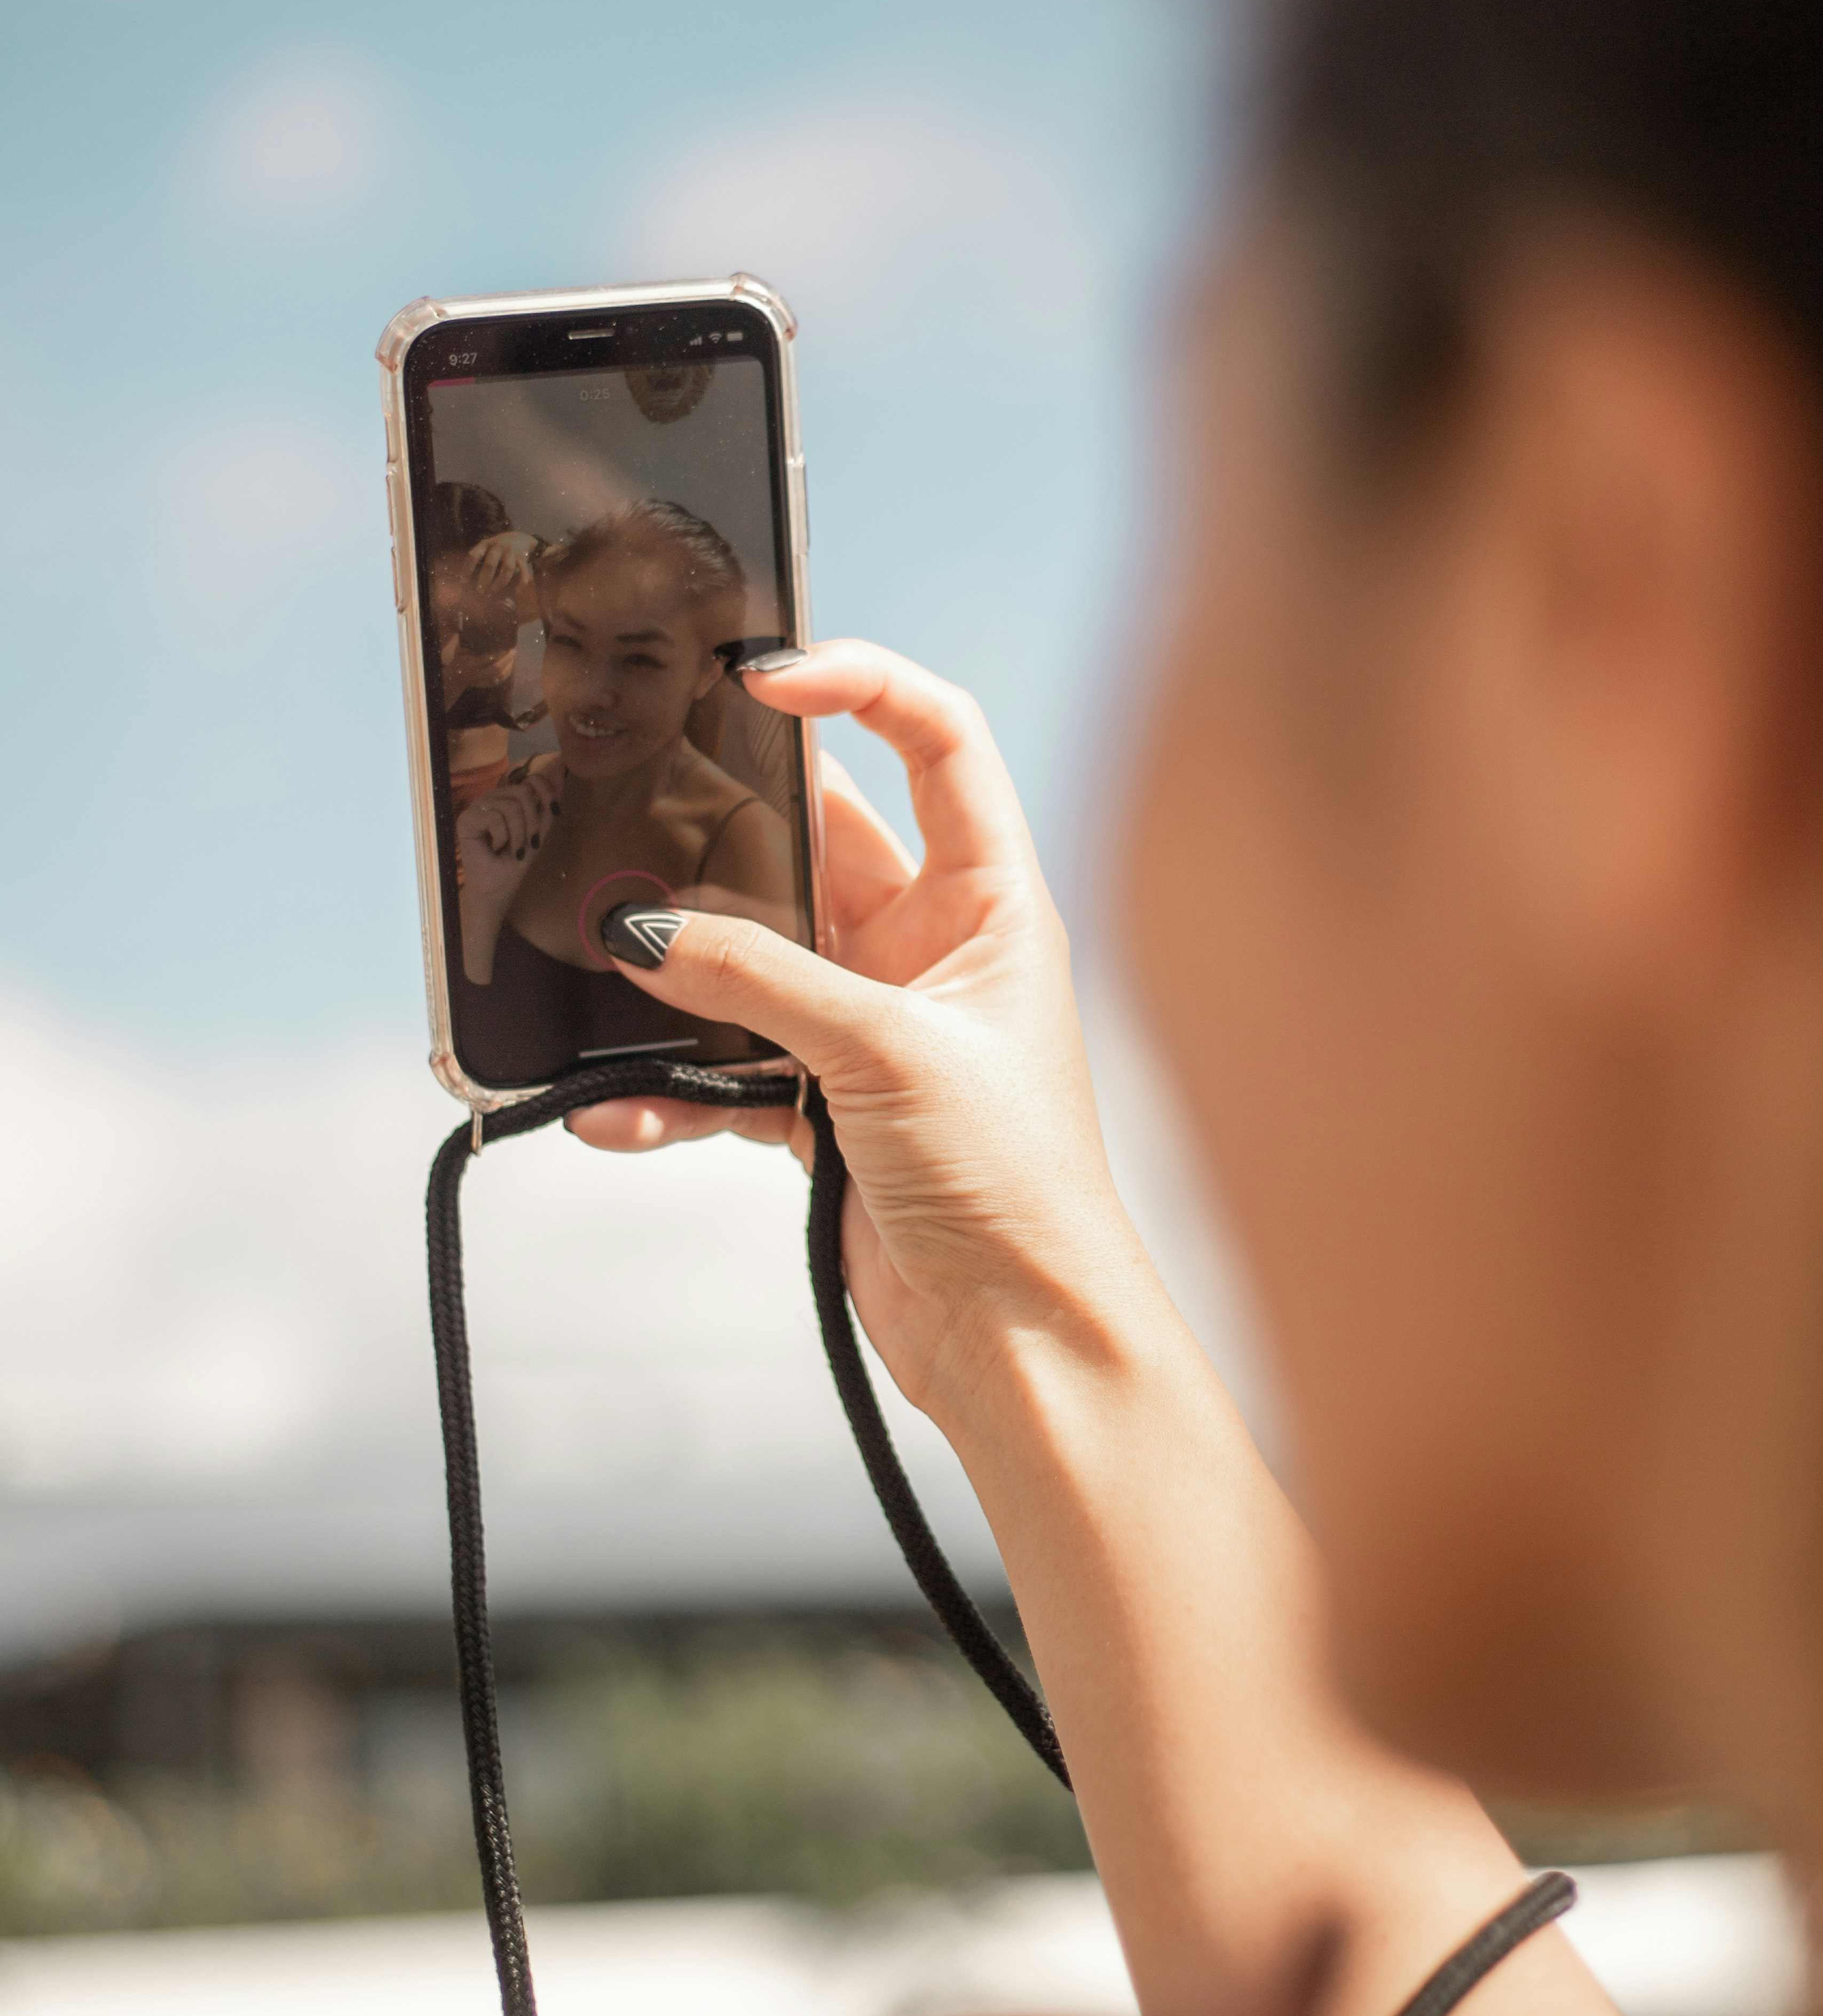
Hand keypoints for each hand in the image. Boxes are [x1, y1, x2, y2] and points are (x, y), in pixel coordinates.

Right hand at [456, 760, 562, 982]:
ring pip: (511, 806)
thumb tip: (562, 770)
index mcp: (509, 796)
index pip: (532, 779)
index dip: (548, 793)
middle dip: (532, 823)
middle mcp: (493, 797)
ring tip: (512, 849)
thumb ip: (548, 803)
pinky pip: (495, 817)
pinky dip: (502, 837)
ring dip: (518, 834)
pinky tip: (495, 847)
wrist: (497, 886)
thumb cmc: (516, 859)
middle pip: (523, 792)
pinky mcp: (466, 819)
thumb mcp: (539, 830)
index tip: (555, 813)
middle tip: (527, 844)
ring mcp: (478, 806)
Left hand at [467, 528, 540, 599]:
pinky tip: (517, 591)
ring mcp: (512, 552)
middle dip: (484, 578)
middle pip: (490, 563)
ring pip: (507, 568)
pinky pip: (524, 572)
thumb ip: (478, 558)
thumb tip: (464, 578)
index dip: (467, 568)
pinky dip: (521, 583)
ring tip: (494, 590)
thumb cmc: (498, 547)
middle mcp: (498, 547)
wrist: (521, 538)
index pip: (474, 555)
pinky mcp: (523, 558)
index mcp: (486, 544)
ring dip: (500, 581)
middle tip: (479, 591)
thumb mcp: (487, 546)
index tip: (463, 581)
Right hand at [568, 643, 1146, 1420]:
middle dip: (724, 833)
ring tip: (609, 967)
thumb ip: (759, 981)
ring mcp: (872, 1025)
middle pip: (815, 842)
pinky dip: (671, 1085)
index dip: (860, 685)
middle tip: (637, 812)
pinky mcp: (825, 1104)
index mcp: (990, 900)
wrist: (1021, 1341)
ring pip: (751, 957)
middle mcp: (931, 948)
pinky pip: (726, 1068)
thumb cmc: (1015, 1187)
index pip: (936, 741)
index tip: (765, 674)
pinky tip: (615, 1108)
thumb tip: (643, 928)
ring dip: (681, 972)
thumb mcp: (886, 1056)